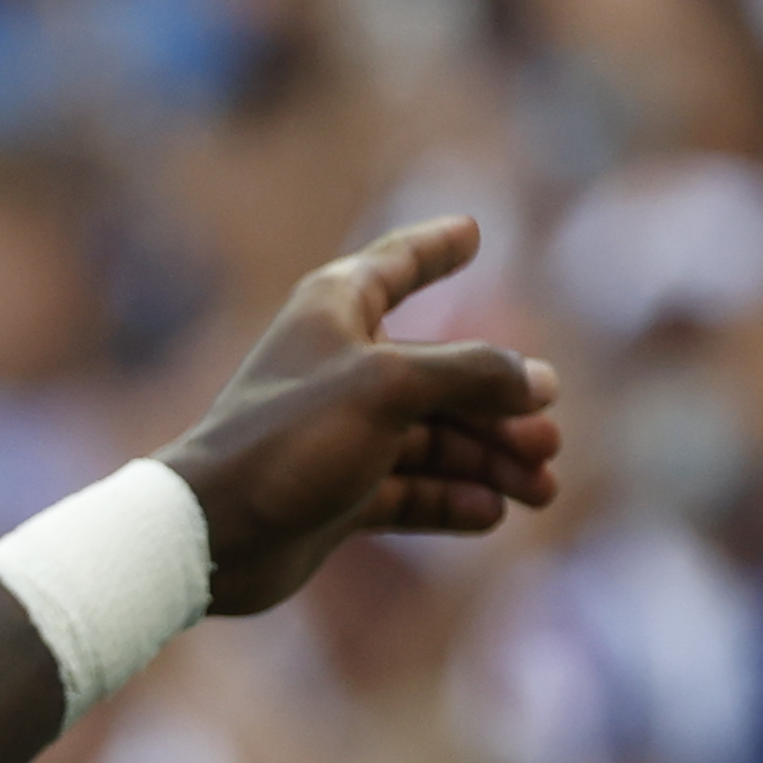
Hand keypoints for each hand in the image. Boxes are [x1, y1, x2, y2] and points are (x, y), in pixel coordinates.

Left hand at [157, 218, 561, 615]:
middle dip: (499, 406)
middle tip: (549, 440)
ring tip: (541, 488)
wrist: (213, 531)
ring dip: (489, 460)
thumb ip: (472, 375)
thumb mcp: (391, 388)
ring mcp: (338, 433)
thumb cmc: (289, 440)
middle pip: (440, 374)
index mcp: (335, 311)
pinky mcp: (336, 492)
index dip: (433, 247)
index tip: (471, 230)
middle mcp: (338, 365)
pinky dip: (450, 498)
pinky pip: (409, 489)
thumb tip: (538, 382)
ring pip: (434, 438)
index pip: (395, 265)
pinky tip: (490, 511)